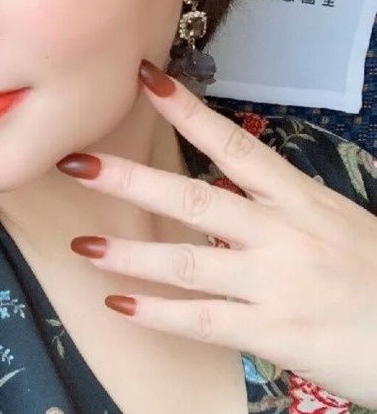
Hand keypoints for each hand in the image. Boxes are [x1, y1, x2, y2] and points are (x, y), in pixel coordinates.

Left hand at [55, 58, 376, 409]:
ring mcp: (276, 283)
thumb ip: (280, 206)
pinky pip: (203, 322)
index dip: (187, 112)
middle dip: (132, 179)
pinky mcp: (274, 333)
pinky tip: (118, 305)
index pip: (234, 145)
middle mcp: (282, 233)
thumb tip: (223, 187)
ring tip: (82, 244)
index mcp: (300, 199)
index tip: (144, 80)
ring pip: (189, 262)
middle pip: (195, 197)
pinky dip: (157, 314)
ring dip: (131, 252)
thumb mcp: (336, 222)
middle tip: (77, 161)